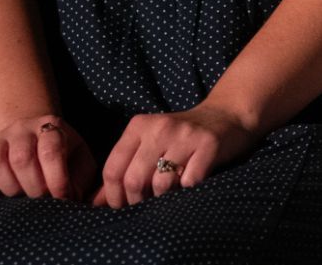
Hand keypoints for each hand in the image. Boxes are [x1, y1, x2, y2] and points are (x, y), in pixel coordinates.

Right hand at [0, 114, 97, 200]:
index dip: (57, 179)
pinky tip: (2, 194)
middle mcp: (22, 128)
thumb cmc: (61, 155)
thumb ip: (81, 178)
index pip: (51, 150)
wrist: (31, 135)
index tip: (62, 198)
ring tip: (22, 195)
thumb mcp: (79, 159)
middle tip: (41, 199)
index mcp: (51, 126)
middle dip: (34, 187)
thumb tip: (73, 199)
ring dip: (11, 188)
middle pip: (22, 158)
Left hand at [94, 101, 258, 208]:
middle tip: (145, 206)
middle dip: (136, 201)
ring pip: (160, 185)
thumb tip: (95, 202)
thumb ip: (123, 169)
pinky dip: (187, 191)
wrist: (226, 116)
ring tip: (169, 194)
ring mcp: (185, 136)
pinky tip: (190, 184)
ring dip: (163, 198)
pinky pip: (188, 183)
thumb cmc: (180, 138)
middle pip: (134, 179)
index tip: (121, 207)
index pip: (113, 168)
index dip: (112, 196)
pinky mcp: (208, 146)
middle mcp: (160, 127)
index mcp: (139, 125)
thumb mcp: (148, 145)